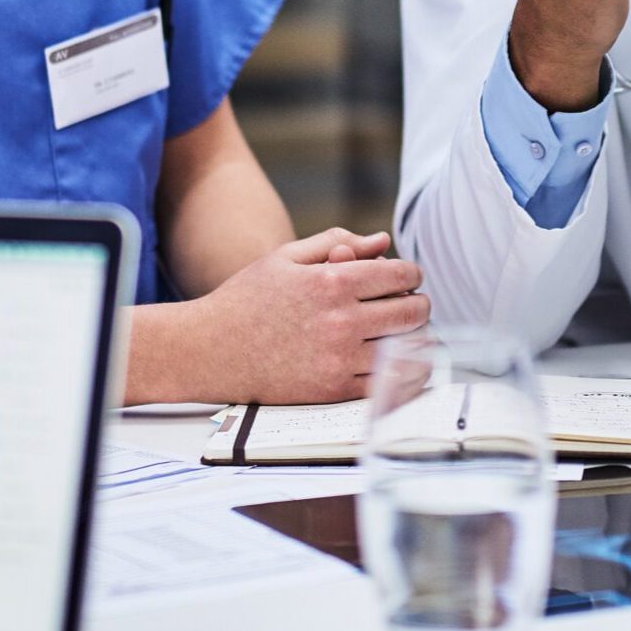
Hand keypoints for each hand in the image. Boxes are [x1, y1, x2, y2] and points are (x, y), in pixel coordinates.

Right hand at [182, 230, 429, 404]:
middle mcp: (341, 320)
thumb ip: (337, 241)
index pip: (400, 275)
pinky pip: (388, 385)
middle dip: (419, 305)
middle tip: (413, 305)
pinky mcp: (333, 390)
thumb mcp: (286, 257)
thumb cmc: (247, 299)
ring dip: (415, 339)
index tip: (408, 279)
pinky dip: (404, 374)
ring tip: (410, 334)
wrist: (211, 350)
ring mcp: (339, 359)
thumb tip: (382, 241)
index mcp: (332, 281)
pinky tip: (403, 364)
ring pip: (406, 349)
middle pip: (411, 312)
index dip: (412, 274)